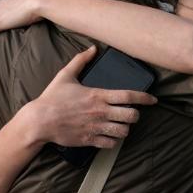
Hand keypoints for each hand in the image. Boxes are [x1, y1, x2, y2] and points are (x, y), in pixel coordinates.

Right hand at [28, 46, 157, 149]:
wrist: (39, 121)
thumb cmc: (52, 98)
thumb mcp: (65, 75)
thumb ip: (80, 61)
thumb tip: (92, 48)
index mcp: (98, 95)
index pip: (129, 96)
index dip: (144, 98)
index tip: (153, 100)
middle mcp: (101, 112)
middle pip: (132, 116)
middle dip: (136, 115)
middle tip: (132, 114)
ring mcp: (96, 127)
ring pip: (124, 132)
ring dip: (125, 129)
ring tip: (121, 125)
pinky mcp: (90, 140)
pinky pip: (111, 144)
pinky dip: (113, 141)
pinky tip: (110, 136)